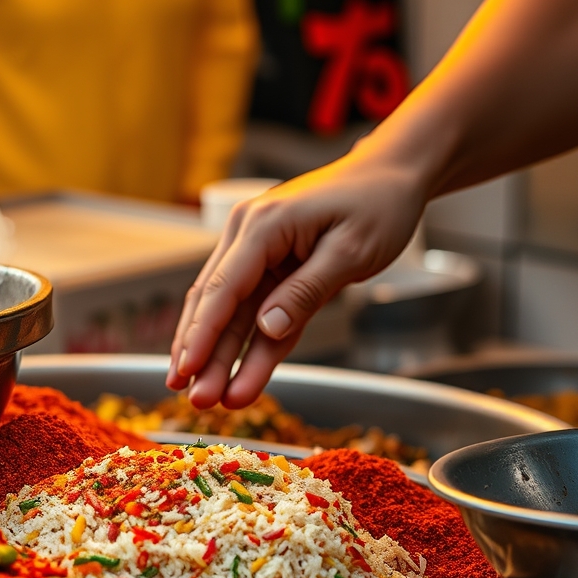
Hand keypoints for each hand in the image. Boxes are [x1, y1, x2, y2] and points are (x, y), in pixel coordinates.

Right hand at [168, 150, 426, 407]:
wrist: (391, 176)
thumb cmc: (378, 205)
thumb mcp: (351, 251)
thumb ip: (306, 292)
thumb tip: (266, 328)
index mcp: (263, 225)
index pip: (222, 287)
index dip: (202, 334)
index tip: (187, 370)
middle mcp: (248, 236)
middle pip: (215, 303)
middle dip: (202, 354)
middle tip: (192, 400)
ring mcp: (256, 252)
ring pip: (229, 314)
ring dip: (219, 358)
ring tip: (206, 400)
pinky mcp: (271, 269)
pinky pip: (256, 314)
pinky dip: (249, 348)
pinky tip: (239, 383)